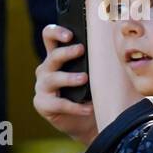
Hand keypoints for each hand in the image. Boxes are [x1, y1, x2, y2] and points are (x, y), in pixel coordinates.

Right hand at [33, 24, 97, 143]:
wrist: (84, 121)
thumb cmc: (88, 92)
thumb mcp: (91, 74)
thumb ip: (93, 61)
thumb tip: (111, 49)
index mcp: (55, 56)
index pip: (49, 36)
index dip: (56, 32)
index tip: (71, 35)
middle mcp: (46, 69)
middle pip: (52, 56)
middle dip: (66, 52)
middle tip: (81, 50)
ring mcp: (42, 86)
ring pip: (53, 78)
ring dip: (69, 78)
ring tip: (84, 78)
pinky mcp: (42, 103)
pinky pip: (58, 103)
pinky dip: (75, 106)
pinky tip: (88, 108)